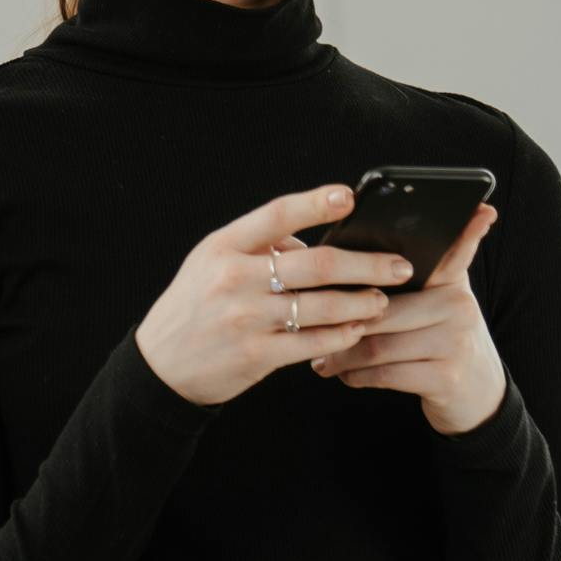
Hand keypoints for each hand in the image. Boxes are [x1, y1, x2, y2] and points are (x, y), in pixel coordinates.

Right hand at [133, 181, 413, 406]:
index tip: (349, 196)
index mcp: (223, 246)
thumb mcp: (212, 261)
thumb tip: (317, 240)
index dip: (314, 203)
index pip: (275, 215)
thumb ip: (259, 246)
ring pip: (322, 307)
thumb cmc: (194, 305)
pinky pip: (313, 342)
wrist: (162, 364)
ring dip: (361, 303)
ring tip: (382, 300)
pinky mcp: (257, 354)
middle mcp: (234, 277)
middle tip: (398, 265)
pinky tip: (357, 330)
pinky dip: (342, 335)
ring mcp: (246, 317)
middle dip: (366, 264)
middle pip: (315, 264)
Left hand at [307, 201, 505, 434]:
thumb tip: (344, 249)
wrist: (477, 393)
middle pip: (382, 305)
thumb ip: (406, 274)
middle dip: (340, 318)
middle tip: (306, 322)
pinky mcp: (446, 378)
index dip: (463, 230)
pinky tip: (344, 373)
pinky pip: (385, 373)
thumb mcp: (436, 300)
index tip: (478, 209)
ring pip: (378, 343)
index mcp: (450, 282)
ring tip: (321, 355)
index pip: (449, 251)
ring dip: (341, 352)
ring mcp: (455, 343)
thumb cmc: (438, 336)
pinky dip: (357, 375)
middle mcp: (459, 306)